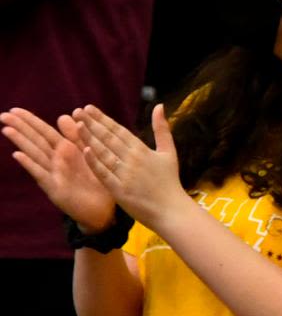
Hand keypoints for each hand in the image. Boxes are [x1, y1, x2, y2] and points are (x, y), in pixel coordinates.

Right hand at [3, 107, 117, 231]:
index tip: (14, 109)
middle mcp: (55, 161)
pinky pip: (41, 174)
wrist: (104, 209)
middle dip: (20, 128)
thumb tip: (64, 115)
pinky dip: (30, 164)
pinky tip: (18, 155)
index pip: (44, 132)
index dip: (30, 121)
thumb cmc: (95, 181)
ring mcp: (53, 174)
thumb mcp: (88, 154)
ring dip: (21, 142)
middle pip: (35, 141)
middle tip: (3, 115)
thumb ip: (77, 136)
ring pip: (35, 154)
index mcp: (64, 151)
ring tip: (7, 130)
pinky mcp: (55, 188)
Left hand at [73, 105, 190, 230]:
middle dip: (92, 124)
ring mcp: (125, 174)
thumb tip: (160, 106)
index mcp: (143, 150)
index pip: (119, 131)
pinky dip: (94, 162)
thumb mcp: (168, 152)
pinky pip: (104, 173)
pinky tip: (85, 150)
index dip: (103, 119)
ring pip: (104, 153)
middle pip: (109, 138)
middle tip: (78, 112)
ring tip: (77, 125)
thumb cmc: (169, 181)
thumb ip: (162, 129)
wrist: (170, 209)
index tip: (89, 108)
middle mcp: (133, 159)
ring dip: (89, 138)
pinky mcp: (119, 189)